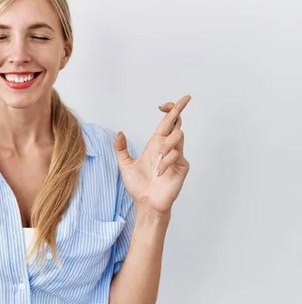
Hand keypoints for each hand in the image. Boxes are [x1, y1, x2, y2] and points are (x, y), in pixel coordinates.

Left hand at [113, 95, 190, 213]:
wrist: (145, 203)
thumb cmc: (138, 186)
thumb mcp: (124, 164)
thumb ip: (121, 148)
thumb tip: (119, 133)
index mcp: (156, 144)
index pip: (166, 122)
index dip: (169, 110)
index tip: (163, 104)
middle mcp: (167, 148)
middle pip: (177, 123)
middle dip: (179, 109)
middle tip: (183, 100)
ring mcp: (176, 157)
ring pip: (178, 136)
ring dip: (166, 145)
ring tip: (156, 160)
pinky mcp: (182, 167)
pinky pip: (177, 156)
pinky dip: (166, 162)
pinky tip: (158, 172)